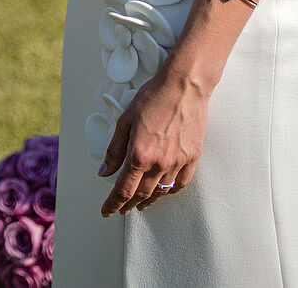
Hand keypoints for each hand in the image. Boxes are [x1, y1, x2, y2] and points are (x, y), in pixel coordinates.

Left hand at [97, 67, 207, 215]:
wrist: (184, 87)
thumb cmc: (154, 98)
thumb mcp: (125, 121)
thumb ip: (114, 150)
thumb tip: (105, 171)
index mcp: (139, 155)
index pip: (123, 189)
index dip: (113, 203)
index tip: (107, 210)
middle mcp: (159, 163)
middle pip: (142, 194)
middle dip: (129, 204)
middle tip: (121, 209)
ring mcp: (178, 162)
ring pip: (161, 191)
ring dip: (148, 200)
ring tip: (140, 204)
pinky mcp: (192, 157)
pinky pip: (181, 182)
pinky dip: (171, 191)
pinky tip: (165, 192)